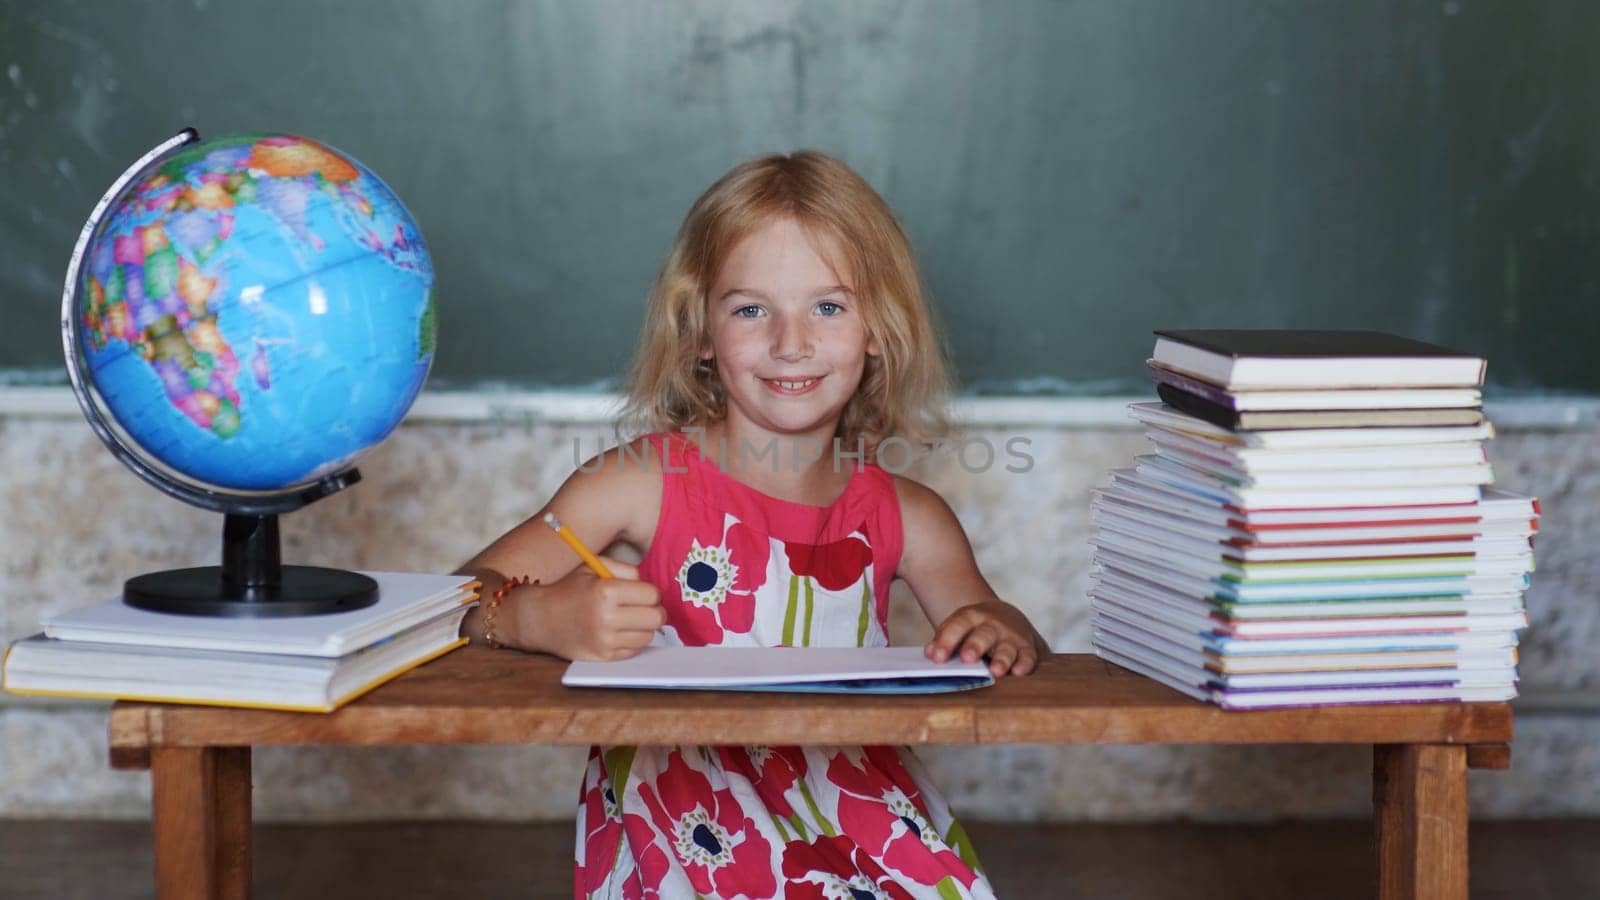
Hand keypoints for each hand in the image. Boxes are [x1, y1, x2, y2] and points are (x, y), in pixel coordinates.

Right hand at [510, 557, 664, 660]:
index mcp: (606, 591)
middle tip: (645, 608)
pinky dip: (632, 641)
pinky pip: (634, 650)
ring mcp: (605, 640)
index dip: (650, 593)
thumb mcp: (594, 567)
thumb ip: (626, 570)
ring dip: (644, 628)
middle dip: (654, 611)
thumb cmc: (570, 590)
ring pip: (648, 636)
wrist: (541, 618)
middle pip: (656, 617)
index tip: (643, 593)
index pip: (652, 595)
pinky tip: (621, 632)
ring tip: (631, 620)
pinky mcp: (603, 656)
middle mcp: (607, 617)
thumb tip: (650, 587)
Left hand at [924, 600, 1046, 677]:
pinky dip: (1024, 664)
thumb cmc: (973, 630)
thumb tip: (930, 653)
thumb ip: (944, 641)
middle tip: (967, 659)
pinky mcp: (1027, 648)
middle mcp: (992, 625)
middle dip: (975, 646)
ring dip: (1001, 659)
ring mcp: (1011, 637)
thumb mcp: (957, 628)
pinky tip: (1018, 672)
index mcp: (971, 617)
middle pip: (984, 634)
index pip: (958, 625)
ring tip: (995, 671)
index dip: (946, 641)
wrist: (1003, 617)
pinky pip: (1028, 656)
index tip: (936, 657)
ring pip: (1006, 648)